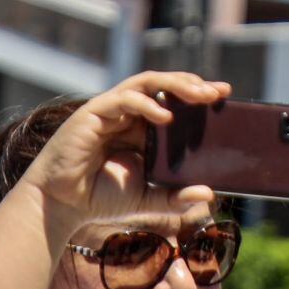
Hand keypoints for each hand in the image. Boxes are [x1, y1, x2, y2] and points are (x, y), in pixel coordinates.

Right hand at [18, 69, 229, 239]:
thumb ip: (175, 198)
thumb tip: (209, 195)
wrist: (62, 206)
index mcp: (143, 129)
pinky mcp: (94, 112)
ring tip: (199, 94)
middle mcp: (129, 114)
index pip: (175, 102)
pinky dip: (147, 103)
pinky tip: (165, 115)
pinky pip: (124, 98)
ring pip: (147, 82)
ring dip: (175, 84)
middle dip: (193, 85)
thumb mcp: (147, 201)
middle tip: (218, 93)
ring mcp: (111, 110)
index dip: (199, 94)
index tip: (226, 96)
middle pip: (165, 85)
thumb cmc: (100, 199)